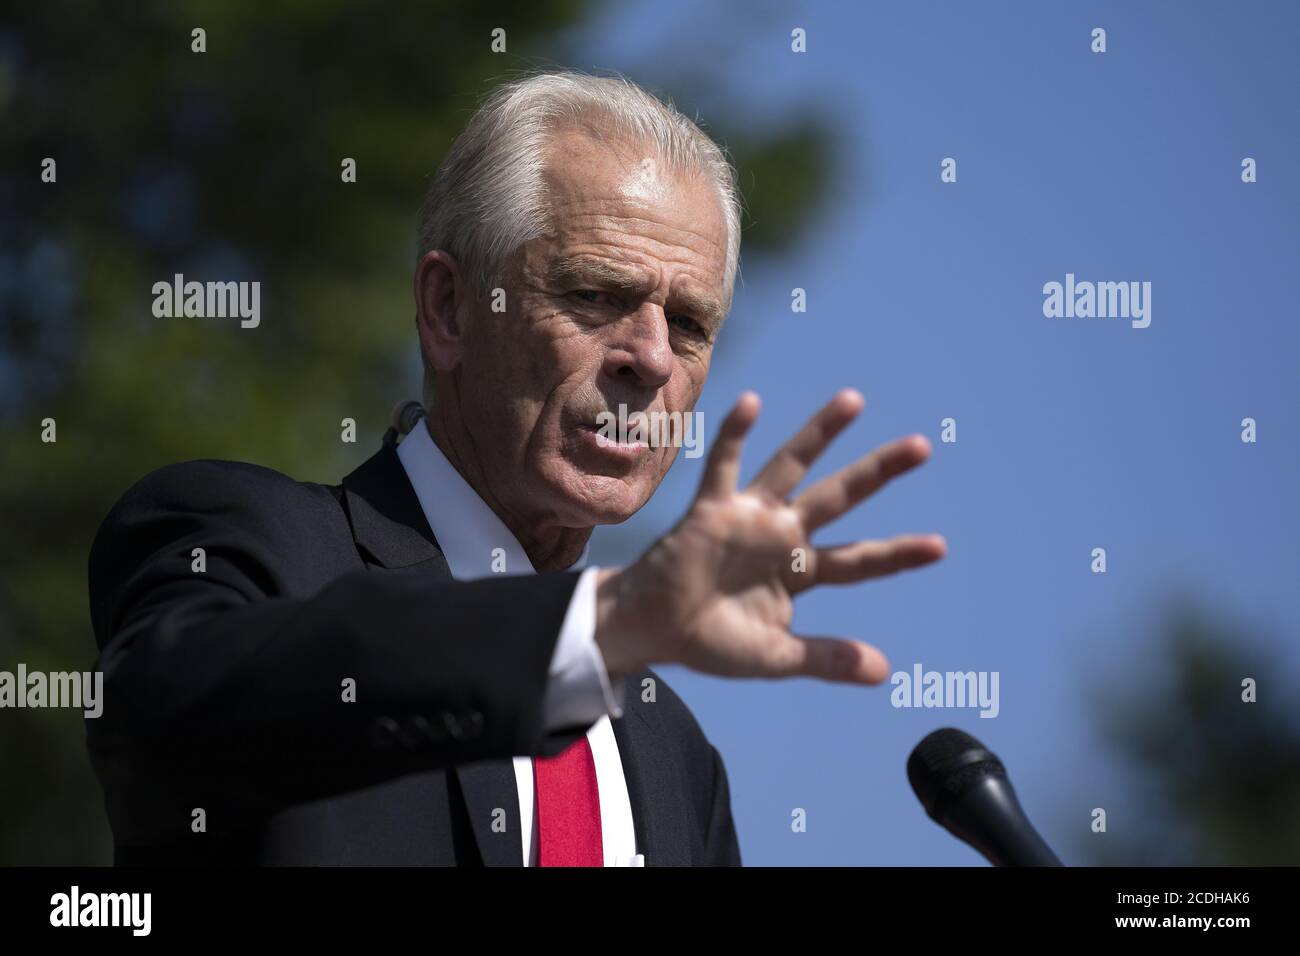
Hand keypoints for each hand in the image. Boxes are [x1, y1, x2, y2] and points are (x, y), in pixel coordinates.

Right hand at [594, 389, 946, 683]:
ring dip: (820, 434)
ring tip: (855, 400)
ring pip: (792, 466)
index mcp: (801, 571)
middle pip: (840, 497)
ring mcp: (748, 517)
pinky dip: (734, 434)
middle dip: (878, 472)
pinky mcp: (711, 510)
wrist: (654, 632)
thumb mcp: (776, 657)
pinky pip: (724, 466)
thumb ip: (826, 658)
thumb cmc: (711, 642)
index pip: (859, 559)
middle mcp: (782, 535)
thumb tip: (885, 672)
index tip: (939, 547)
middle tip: (923, 446)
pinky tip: (752, 403)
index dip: (896, 553)